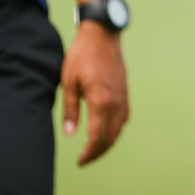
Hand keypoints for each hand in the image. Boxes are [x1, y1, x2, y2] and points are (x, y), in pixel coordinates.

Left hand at [61, 20, 128, 164]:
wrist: (102, 33)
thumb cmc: (82, 54)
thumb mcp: (68, 81)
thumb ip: (70, 109)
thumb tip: (69, 133)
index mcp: (100, 100)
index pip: (96, 137)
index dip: (89, 153)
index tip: (80, 161)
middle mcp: (115, 102)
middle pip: (110, 137)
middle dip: (98, 152)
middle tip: (85, 160)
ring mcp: (123, 96)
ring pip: (119, 129)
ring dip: (108, 143)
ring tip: (95, 149)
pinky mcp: (125, 91)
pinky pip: (124, 117)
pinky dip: (116, 129)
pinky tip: (107, 130)